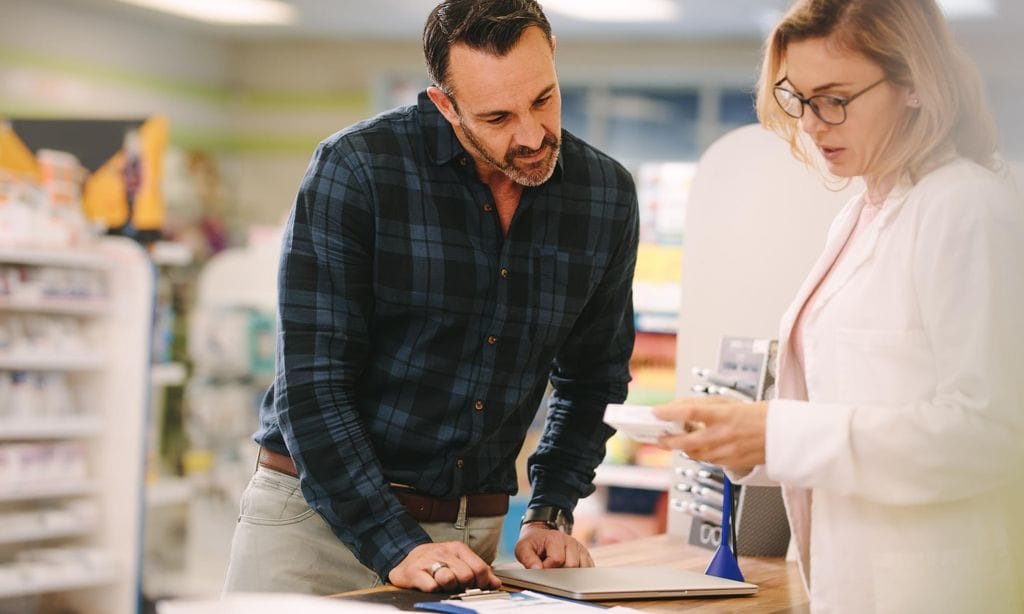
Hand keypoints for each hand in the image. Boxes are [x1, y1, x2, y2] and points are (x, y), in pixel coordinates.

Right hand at [387, 541, 500, 592]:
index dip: (481, 583)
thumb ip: (477, 572)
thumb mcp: (456, 563)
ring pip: (449, 579)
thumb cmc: (433, 564)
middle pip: (466, 575)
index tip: (476, 588)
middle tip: (457, 587)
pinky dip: (434, 591)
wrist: (404, 562)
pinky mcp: (414, 571)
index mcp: (457, 549)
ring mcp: (428, 560)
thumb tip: (496, 583)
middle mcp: (444, 551)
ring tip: (443, 586)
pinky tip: (431, 587)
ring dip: (448, 588)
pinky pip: (431, 587)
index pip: (480, 568)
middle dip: (464, 586)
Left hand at [514, 523, 593, 569]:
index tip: (541, 568)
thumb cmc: (532, 543)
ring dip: (571, 574)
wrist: (540, 535)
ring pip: (581, 568)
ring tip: (559, 570)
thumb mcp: (523, 548)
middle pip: (571, 565)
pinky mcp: (585, 554)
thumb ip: (527, 559)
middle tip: (550, 570)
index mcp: (556, 538)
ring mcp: (579, 548)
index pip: (557, 559)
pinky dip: (580, 574)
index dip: (547, 568)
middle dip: (560, 572)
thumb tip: (537, 569)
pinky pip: (588, 568)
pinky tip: (570, 574)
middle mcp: (570, 541)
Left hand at [653, 398, 768, 467]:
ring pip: (695, 454)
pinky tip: (696, 447)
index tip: (656, 412)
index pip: (691, 412)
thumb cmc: (759, 415)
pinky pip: (708, 461)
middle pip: (687, 441)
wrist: (784, 435)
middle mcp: (724, 435)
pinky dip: (699, 454)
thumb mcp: (730, 402)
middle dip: (668, 441)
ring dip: (682, 448)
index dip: (670, 412)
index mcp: (725, 415)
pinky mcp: (731, 463)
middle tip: (659, 437)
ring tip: (676, 441)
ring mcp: (728, 452)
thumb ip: (702, 405)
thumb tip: (679, 406)